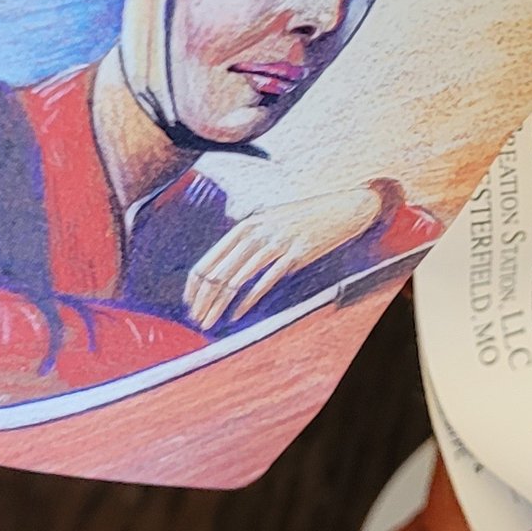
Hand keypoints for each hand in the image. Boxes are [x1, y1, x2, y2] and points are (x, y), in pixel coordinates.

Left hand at [184, 188, 381, 330]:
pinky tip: (236, 314)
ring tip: (211, 321)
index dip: (195, 284)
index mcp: (246, 225)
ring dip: (220, 305)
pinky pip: (263, 282)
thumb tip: (228, 267)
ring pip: (236, 279)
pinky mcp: (294, 255)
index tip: (190, 303)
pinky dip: (247, 302)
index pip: (209, 259)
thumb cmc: (303, 218)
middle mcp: (256, 233)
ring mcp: (275, 243)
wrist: (342, 209)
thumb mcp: (270, 220)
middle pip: (218, 272)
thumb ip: (249, 238)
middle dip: (203, 300)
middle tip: (196, 320)